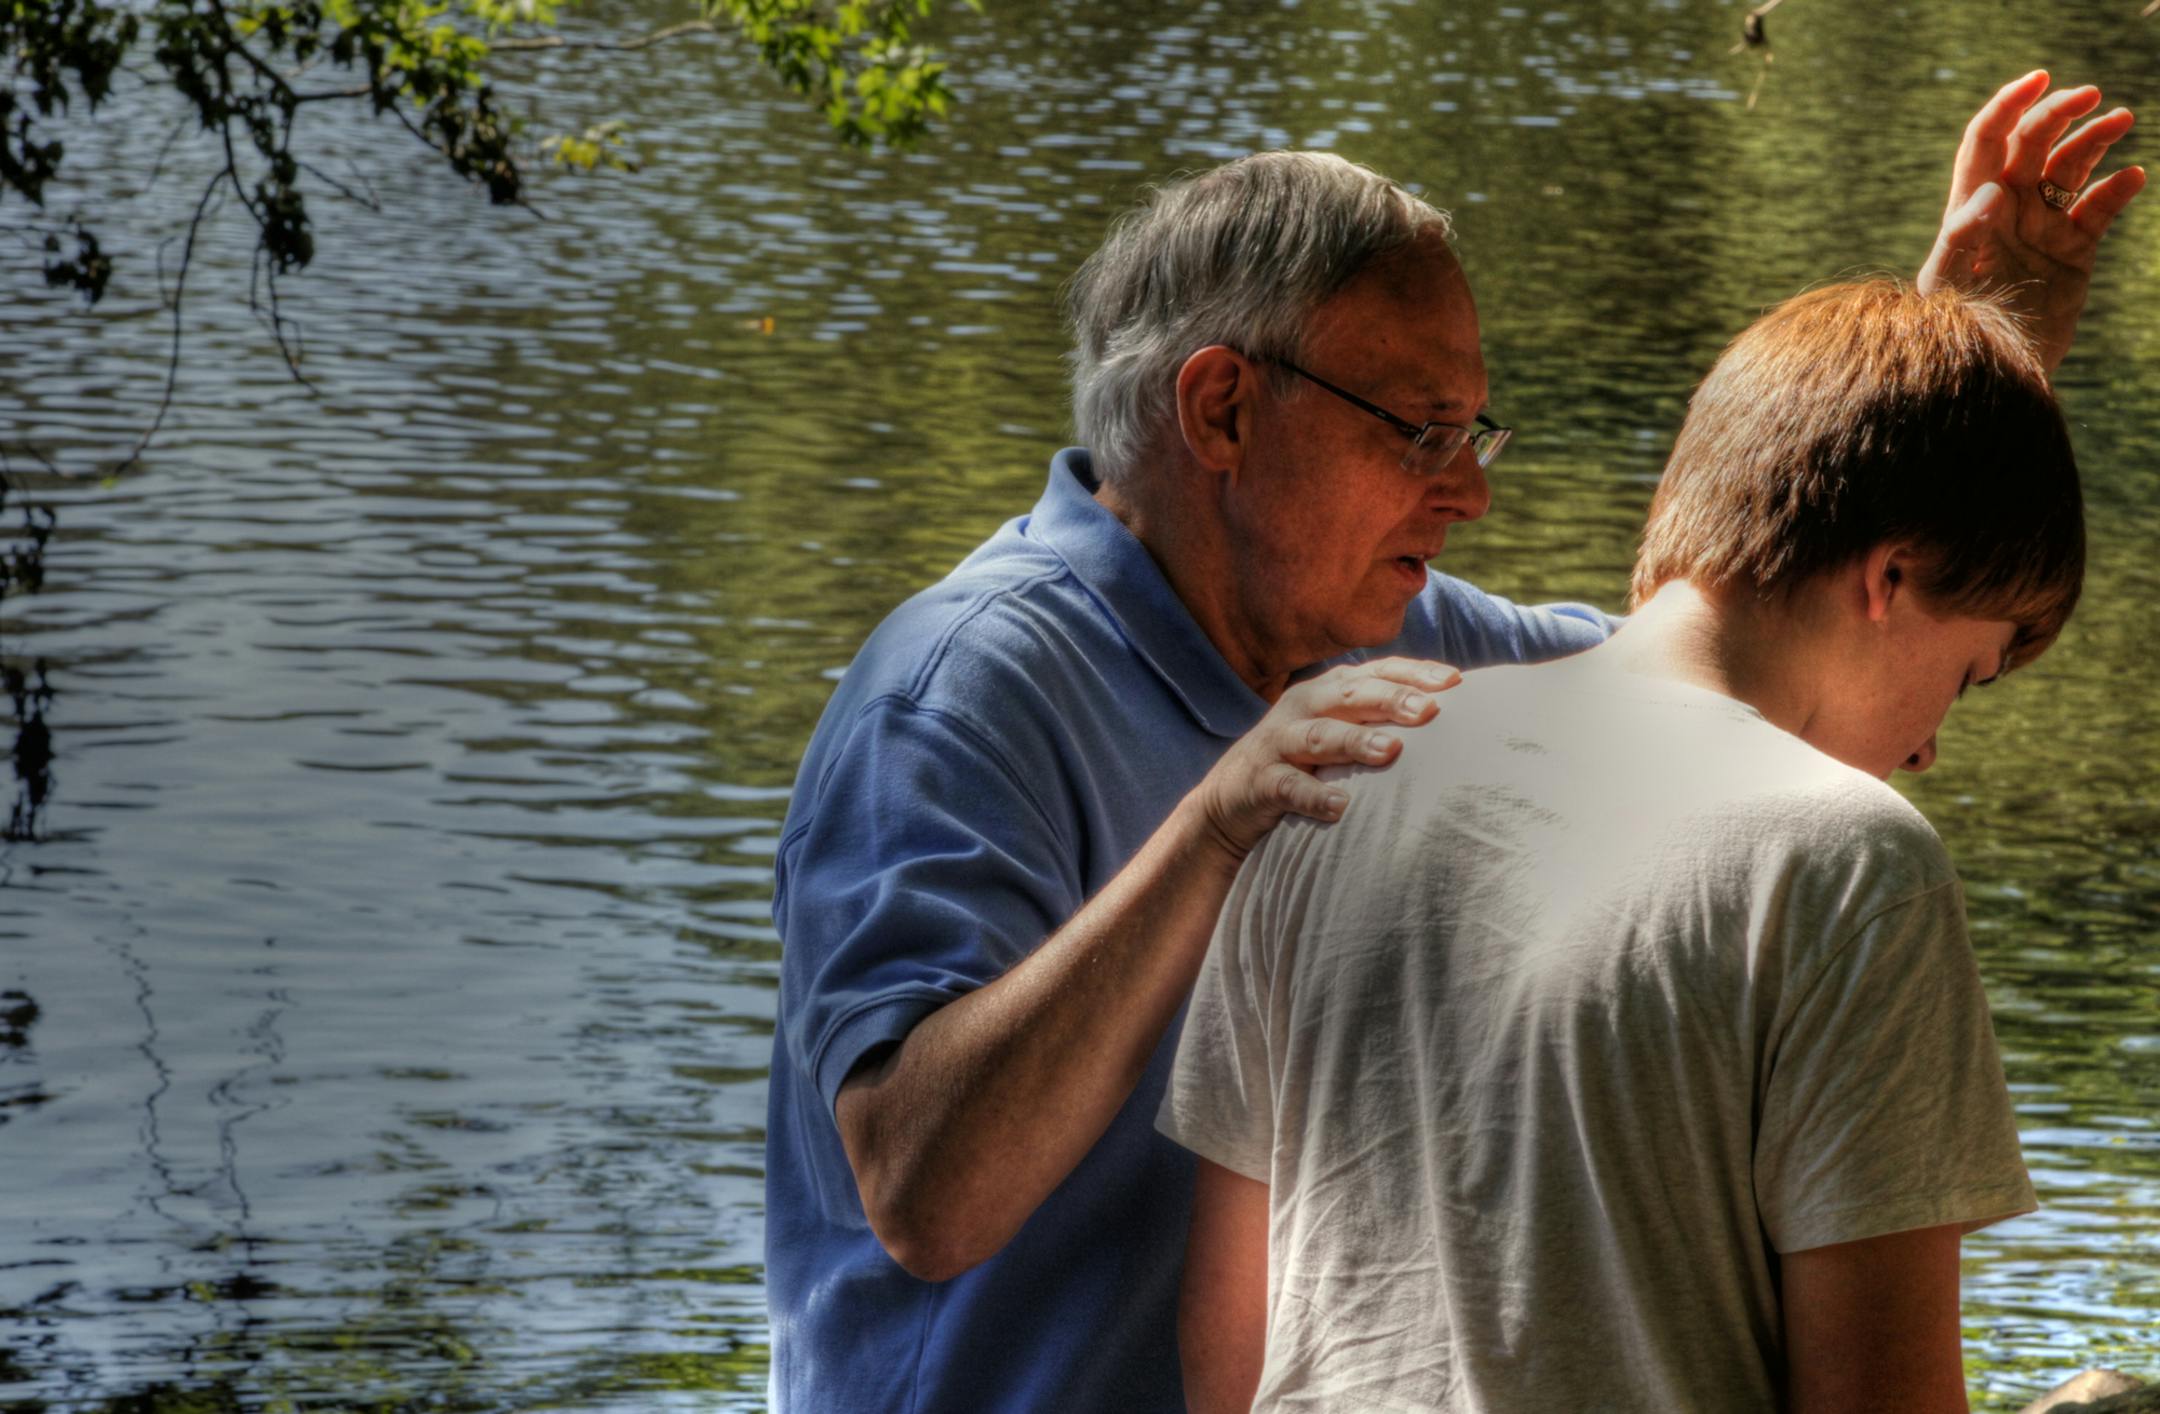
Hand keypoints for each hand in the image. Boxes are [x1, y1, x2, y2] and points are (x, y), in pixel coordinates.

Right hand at [1191, 656, 1459, 862]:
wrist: (1230, 799)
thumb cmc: (1303, 762)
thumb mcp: (1339, 731)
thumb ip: (1380, 721)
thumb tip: (1453, 722)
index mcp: (1329, 690)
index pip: (1376, 672)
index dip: (1414, 673)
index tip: (1455, 682)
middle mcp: (1304, 707)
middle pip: (1349, 694)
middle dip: (1390, 699)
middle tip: (1429, 710)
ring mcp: (1280, 742)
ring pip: (1319, 736)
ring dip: (1355, 741)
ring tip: (1390, 752)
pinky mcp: (1261, 781)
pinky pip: (1289, 787)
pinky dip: (1314, 796)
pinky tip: (1340, 807)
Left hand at [1918, 70, 2145, 374]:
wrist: (1987, 372)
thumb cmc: (1951, 327)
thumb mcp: (1946, 284)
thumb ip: (1961, 235)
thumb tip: (1990, 192)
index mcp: (1971, 206)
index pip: (1987, 140)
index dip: (2008, 104)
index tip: (2038, 78)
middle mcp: (2009, 208)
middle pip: (2034, 143)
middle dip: (2059, 112)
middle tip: (2091, 96)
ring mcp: (2044, 225)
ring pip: (2072, 166)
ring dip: (2096, 139)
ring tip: (2121, 120)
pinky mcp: (2074, 249)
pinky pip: (2100, 208)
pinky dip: (2118, 189)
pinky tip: (2132, 177)